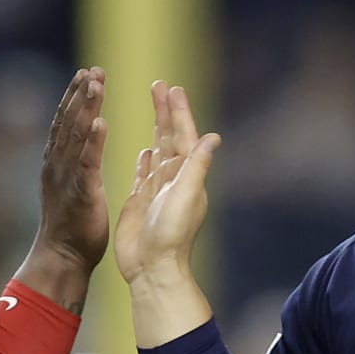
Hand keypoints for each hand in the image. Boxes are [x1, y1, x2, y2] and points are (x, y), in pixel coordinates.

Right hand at [33, 66, 109, 270]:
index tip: (86, 74)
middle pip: (68, 122)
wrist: (62, 258)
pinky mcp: (81, 193)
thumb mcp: (71, 188)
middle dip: (80, 94)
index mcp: (58, 164)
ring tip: (96, 83)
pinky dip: (92, 141)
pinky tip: (100, 122)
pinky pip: (87, 163)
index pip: (65, 123)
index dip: (74, 98)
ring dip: (86, 107)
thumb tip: (83, 146)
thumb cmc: (71, 228)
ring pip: (76, 136)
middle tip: (93, 69)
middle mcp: (58, 166)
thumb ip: (76, 165)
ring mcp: (67, 178)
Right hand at [115, 81, 221, 286]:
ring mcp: (157, 191)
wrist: (153, 269)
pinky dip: (146, 159)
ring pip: (158, 150)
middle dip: (166, 111)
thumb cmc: (170, 236)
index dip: (179, 112)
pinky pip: (145, 173)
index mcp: (187, 176)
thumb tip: (213, 137)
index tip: (173, 88)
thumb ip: (197, 166)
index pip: (184, 136)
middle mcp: (174, 180)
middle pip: (170, 137)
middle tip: (159, 85)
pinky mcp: (140, 202)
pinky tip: (146, 150)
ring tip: (154, 108)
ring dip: (157, 129)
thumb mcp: (186, 197)